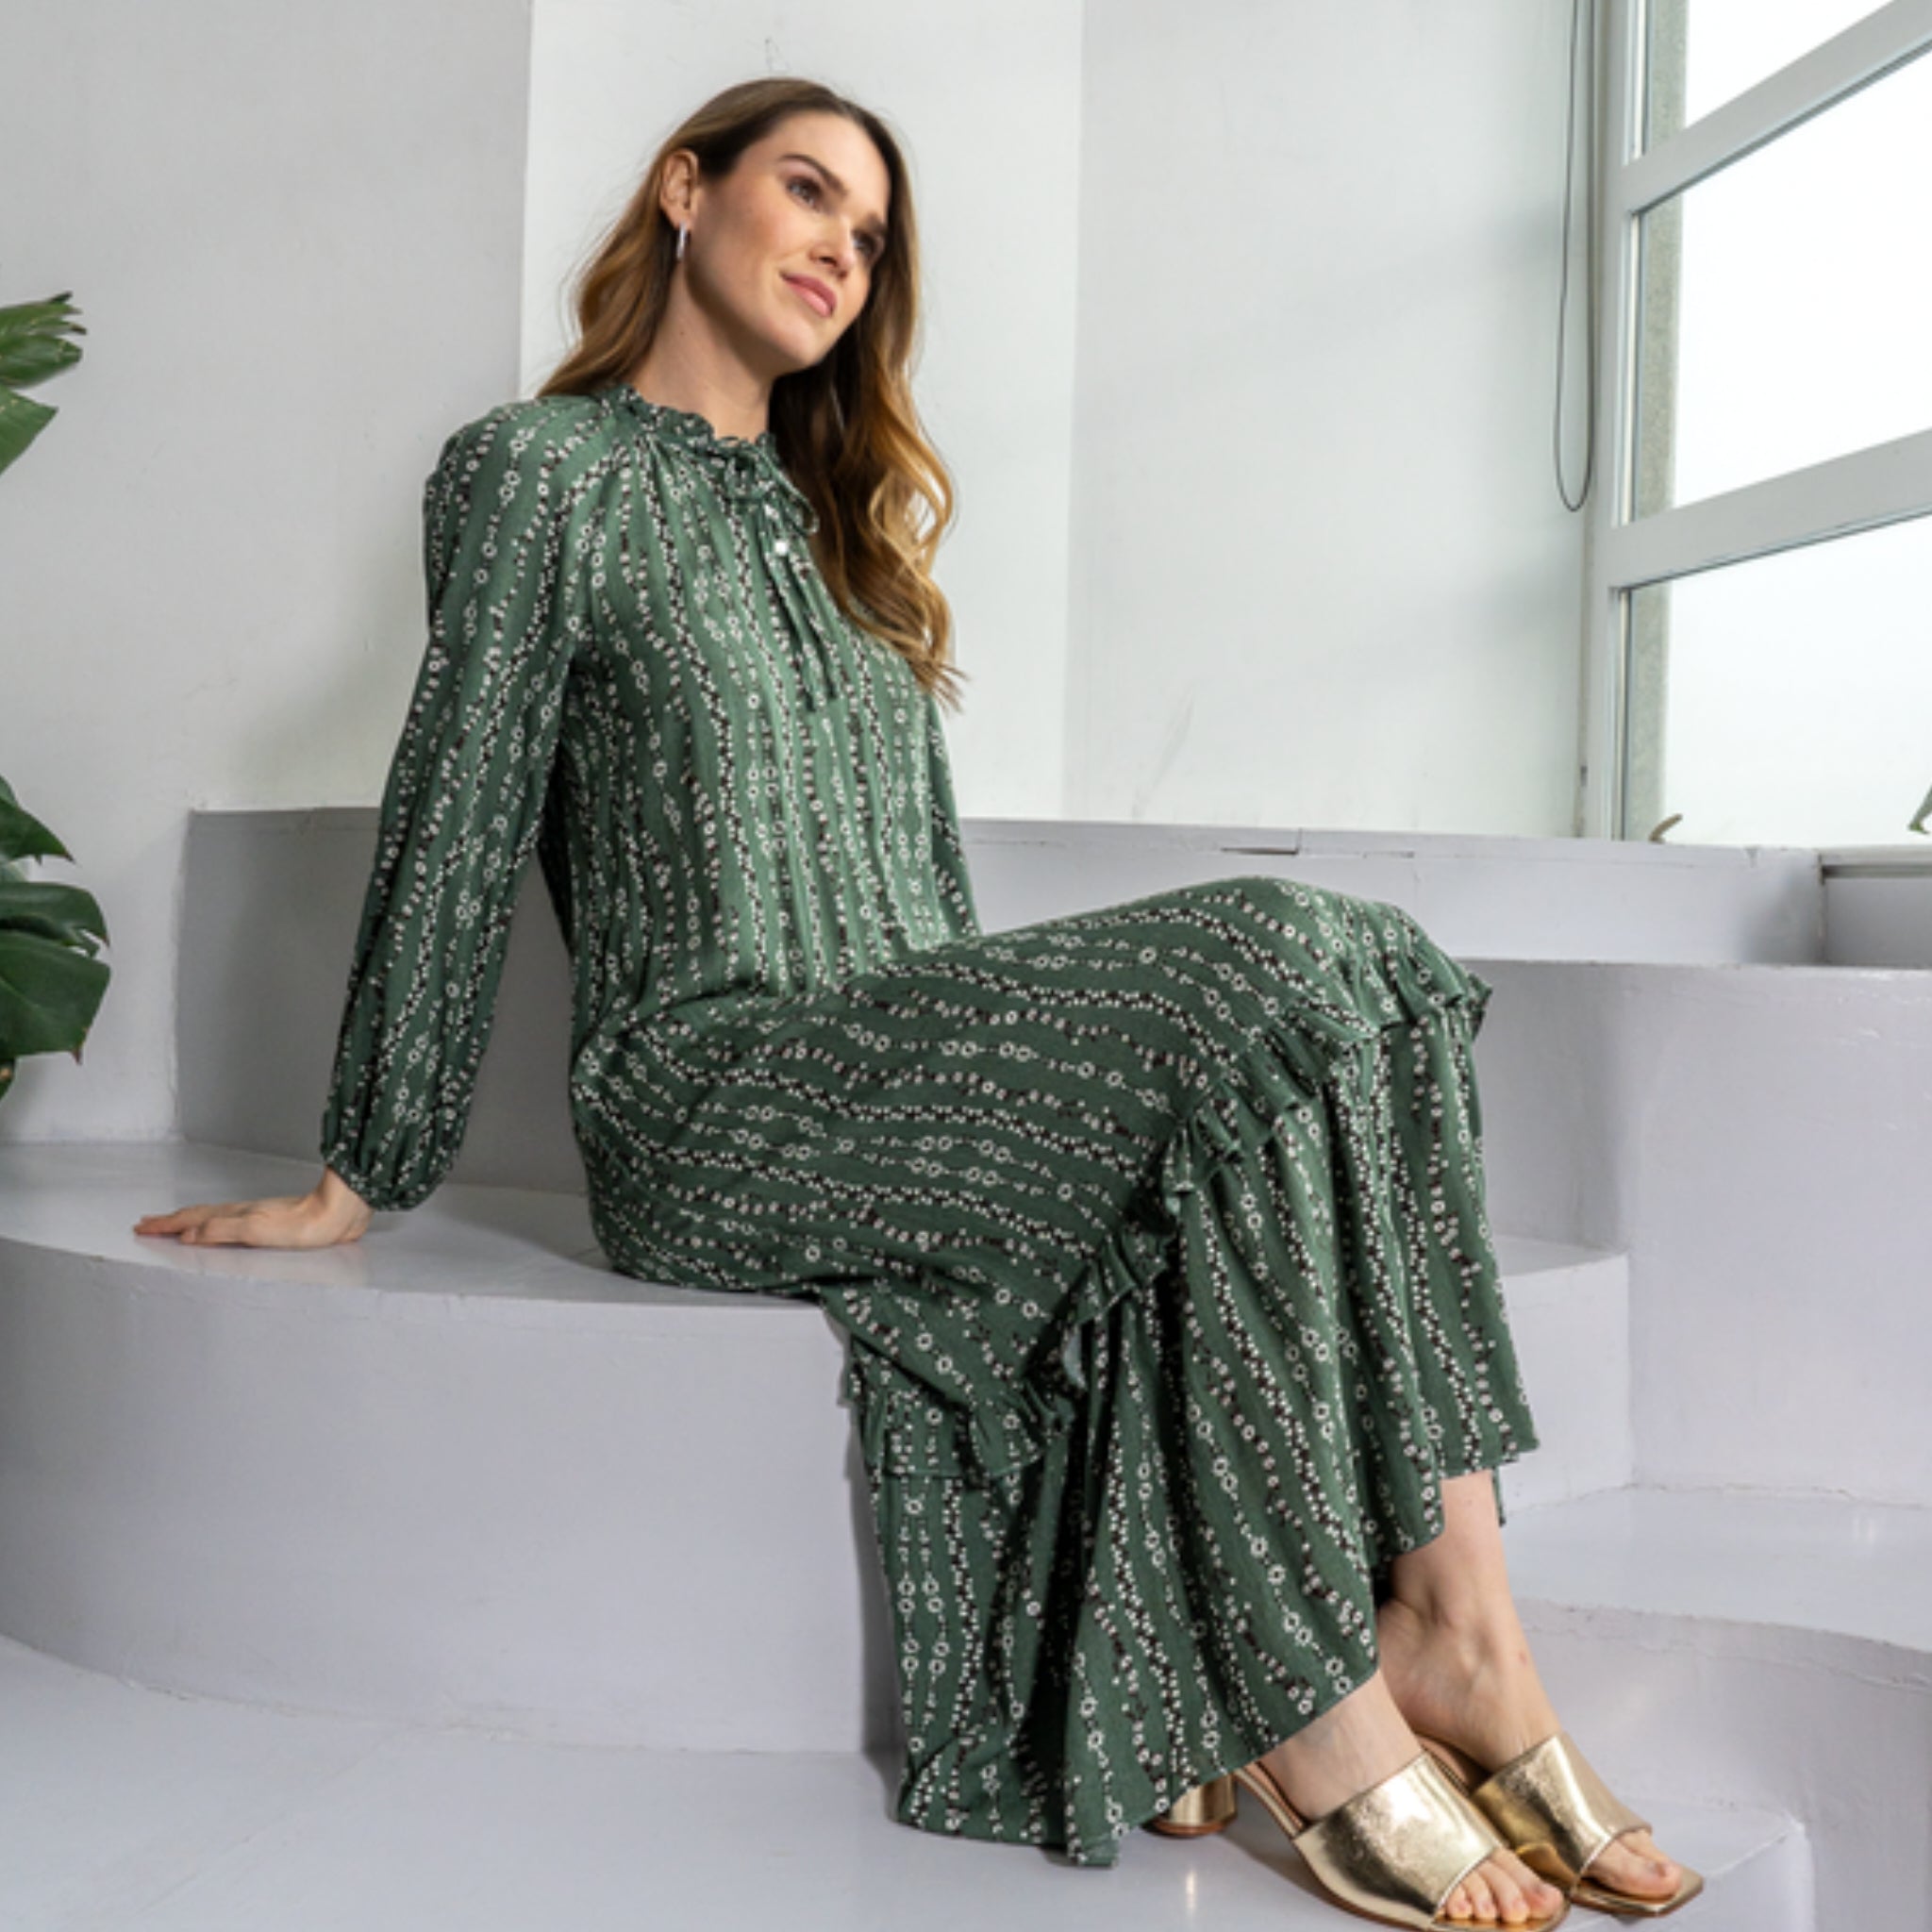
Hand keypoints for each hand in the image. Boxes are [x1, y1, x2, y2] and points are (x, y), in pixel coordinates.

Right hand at [133, 1165, 374, 1248]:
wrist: (338, 1213)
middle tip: (147, 1223)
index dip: (166, 1225)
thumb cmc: (304, 1224)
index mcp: (235, 1216)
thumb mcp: (256, 1230)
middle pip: (198, 1216)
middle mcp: (243, 1214)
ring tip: (175, 1223)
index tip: (142, 1228)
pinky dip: (214, 1225)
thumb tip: (189, 1235)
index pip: (192, 1221)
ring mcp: (256, 1217)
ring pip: (214, 1217)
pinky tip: (221, 1229)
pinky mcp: (272, 1224)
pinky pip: (231, 1223)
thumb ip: (222, 1231)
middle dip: (171, 1221)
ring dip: (190, 1221)